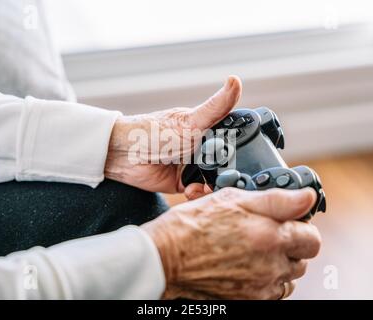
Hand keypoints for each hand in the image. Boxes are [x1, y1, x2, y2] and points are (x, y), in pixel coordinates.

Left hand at [104, 76, 241, 195]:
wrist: (126, 156)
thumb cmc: (155, 132)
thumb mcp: (191, 121)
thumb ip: (216, 107)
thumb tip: (235, 80)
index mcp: (207, 128)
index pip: (234, 137)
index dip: (242, 149)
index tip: (246, 159)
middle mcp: (203, 147)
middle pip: (227, 162)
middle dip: (227, 173)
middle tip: (223, 177)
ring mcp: (194, 165)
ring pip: (215, 179)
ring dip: (212, 185)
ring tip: (202, 185)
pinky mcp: (184, 182)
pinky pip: (200, 191)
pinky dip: (199, 193)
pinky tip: (191, 190)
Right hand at [142, 188, 320, 299]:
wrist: (164, 258)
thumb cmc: (192, 225)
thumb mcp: (232, 199)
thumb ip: (277, 200)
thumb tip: (308, 198)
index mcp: (271, 237)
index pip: (312, 238)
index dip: (300, 227)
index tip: (286, 223)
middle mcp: (270, 267)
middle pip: (302, 260)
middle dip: (289, 246)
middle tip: (263, 234)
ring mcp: (259, 288)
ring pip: (287, 278)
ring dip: (278, 266)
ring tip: (252, 252)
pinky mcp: (248, 301)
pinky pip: (270, 294)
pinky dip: (264, 281)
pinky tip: (244, 267)